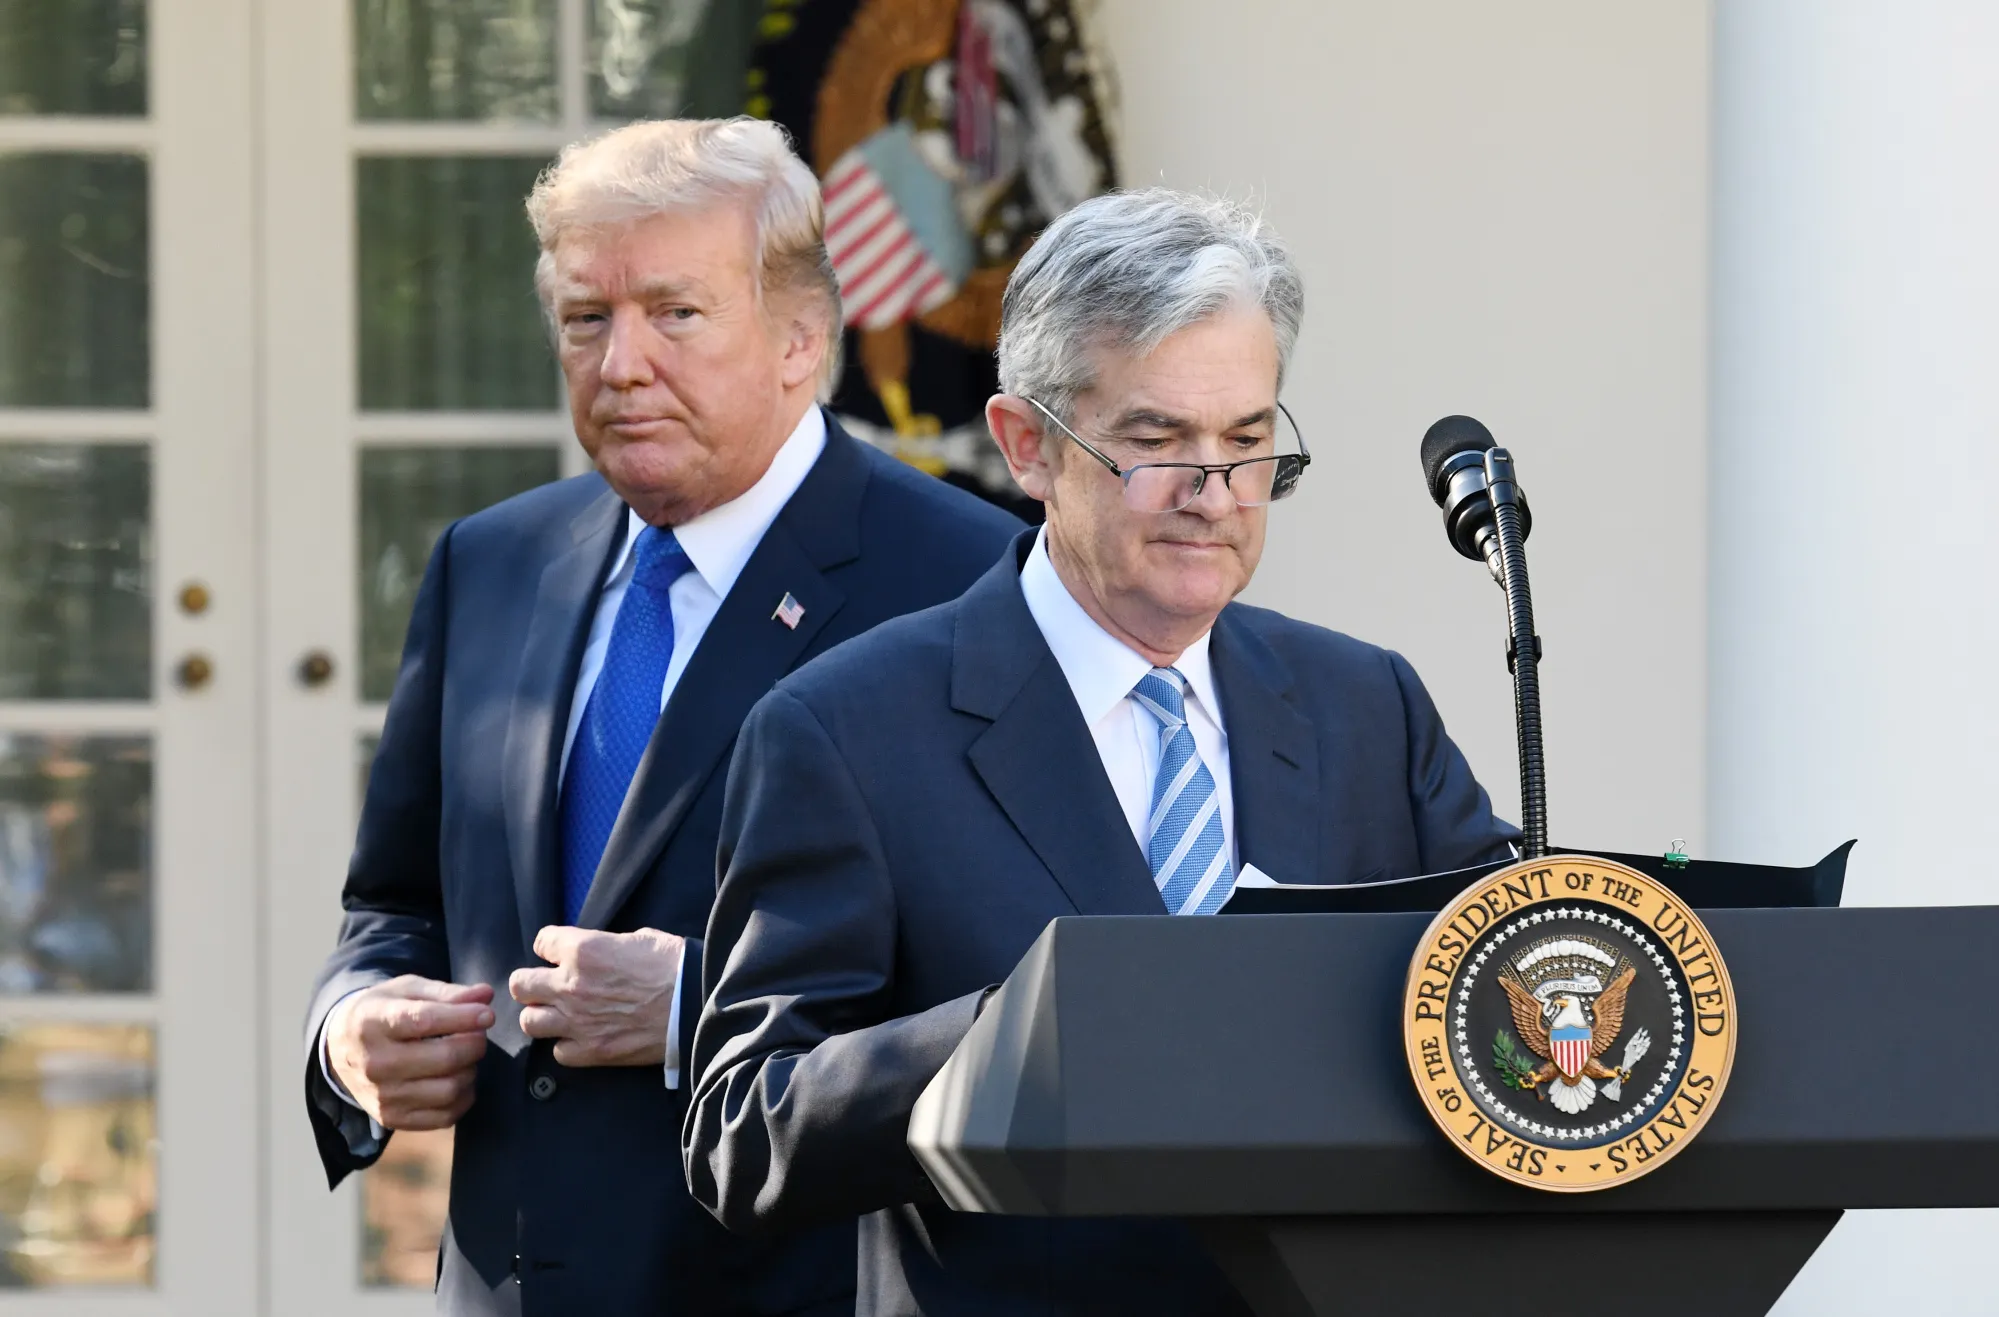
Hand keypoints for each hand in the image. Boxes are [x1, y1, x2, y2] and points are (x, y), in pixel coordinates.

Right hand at [326, 976, 492, 1130]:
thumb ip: (447, 992)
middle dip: (474, 1044)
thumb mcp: (407, 990)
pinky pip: (445, 1116)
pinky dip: (463, 1097)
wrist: (340, 1048)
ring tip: (464, 1056)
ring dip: (470, 1070)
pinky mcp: (392, 1119)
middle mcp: (375, 1063)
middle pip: (444, 1058)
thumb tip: (485, 995)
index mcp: (374, 1022)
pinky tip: (457, 1078)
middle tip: (477, 1034)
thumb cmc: (383, 1012)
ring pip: (450, 1089)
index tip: (487, 1015)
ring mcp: (382, 1096)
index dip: (463, 1018)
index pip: (424, 1021)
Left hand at [510, 926, 683, 1067]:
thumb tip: (599, 953)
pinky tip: (581, 1037)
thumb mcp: (639, 939)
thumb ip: (607, 946)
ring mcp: (578, 1022)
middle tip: (548, 986)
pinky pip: (558, 1052)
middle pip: (520, 985)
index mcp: (584, 950)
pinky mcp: (592, 1051)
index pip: (541, 942)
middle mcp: (571, 986)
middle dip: (532, 983)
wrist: (696, 1005)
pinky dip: (567, 1045)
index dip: (551, 946)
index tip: (559, 952)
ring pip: (529, 1022)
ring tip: (559, 1015)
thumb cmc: (674, 966)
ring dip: (543, 1016)